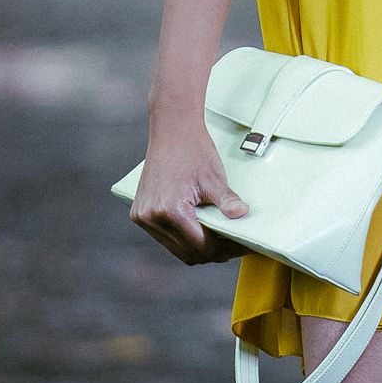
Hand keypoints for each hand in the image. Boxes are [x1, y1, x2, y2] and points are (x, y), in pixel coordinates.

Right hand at [129, 116, 251, 265]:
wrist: (171, 129)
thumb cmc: (193, 149)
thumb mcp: (214, 178)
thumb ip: (227, 201)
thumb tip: (241, 216)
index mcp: (170, 210)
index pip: (202, 247)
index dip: (224, 249)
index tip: (238, 245)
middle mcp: (151, 217)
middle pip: (188, 253)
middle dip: (212, 252)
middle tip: (232, 245)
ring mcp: (142, 216)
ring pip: (176, 248)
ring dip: (197, 247)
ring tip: (218, 237)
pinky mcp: (139, 213)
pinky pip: (165, 237)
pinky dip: (183, 237)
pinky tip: (198, 228)